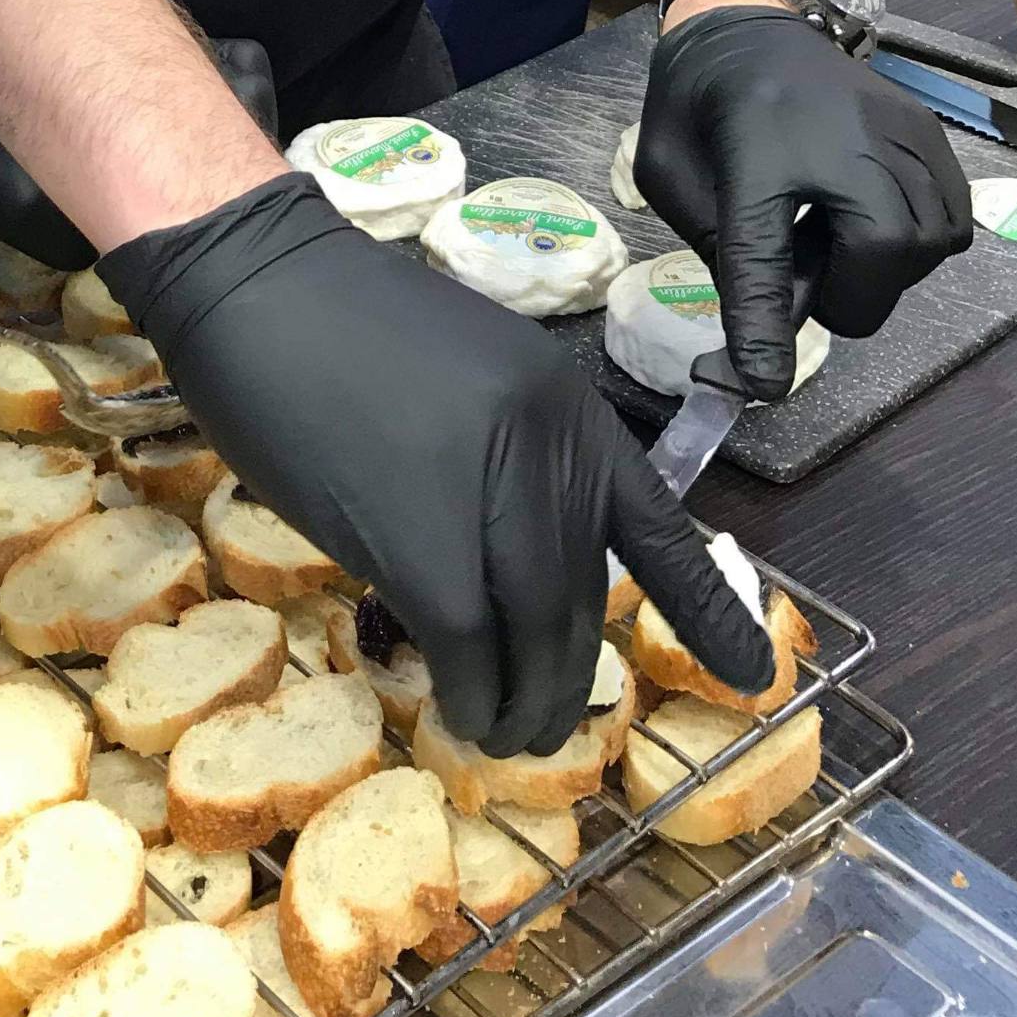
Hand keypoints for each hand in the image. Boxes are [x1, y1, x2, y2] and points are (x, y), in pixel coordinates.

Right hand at [101, 177, 774, 756]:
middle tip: (542, 725)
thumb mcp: (469, 378)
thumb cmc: (339, 328)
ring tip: (500, 733)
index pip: (657, 526)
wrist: (258, 283)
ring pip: (534, 633)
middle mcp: (549, 445)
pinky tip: (458, 713)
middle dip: (566, 680)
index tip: (758, 679)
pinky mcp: (422, 539)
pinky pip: (468, 645)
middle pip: (580, 600)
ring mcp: (490, 490)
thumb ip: (511, 459)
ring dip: (522, 703)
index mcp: (567, 406)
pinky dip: (470, 693)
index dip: (707, 611)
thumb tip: (523, 562)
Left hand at [636, 8, 970, 399]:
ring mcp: (897, 127)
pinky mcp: (928, 129)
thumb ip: (719, 253)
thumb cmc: (699, 105)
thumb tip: (768, 335)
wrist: (746, 22)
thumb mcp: (670, 174)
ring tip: (836, 245)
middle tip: (809, 284)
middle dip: (852, 298)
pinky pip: (954, 217)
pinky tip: (871, 224)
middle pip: (887, 251)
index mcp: (753, 152)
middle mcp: (841, 137)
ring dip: (886, 273)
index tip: (765, 381)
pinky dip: (921, 243)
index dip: (764, 325)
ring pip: (932, 240)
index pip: (763, 255)